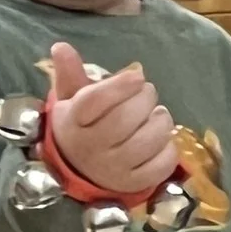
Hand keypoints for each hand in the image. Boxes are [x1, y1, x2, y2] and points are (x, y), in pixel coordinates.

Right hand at [45, 40, 177, 197]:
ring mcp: (113, 169)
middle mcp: (91, 148)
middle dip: (145, 98)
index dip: (120, 85)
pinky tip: (161, 139)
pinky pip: (162, 164)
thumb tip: (61, 47)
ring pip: (147, 141)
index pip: (94, 101)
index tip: (137, 76)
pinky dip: (169, 148)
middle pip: (124, 119)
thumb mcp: (71, 100)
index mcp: (72, 122)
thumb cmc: (83, 126)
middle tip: (148, 92)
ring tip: (157, 114)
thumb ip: (70, 74)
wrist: (82, 170)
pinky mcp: (135, 184)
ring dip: (161, 121)